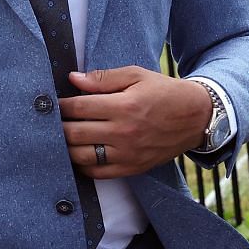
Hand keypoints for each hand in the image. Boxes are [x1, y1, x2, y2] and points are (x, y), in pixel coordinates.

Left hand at [58, 65, 213, 177]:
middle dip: (58, 126)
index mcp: (125, 106)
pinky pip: (97, 173)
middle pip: (75, 133)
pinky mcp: (132, 168)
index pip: (79, 107)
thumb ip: (104, 78)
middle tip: (52, 121)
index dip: (61, 105)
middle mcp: (124, 132)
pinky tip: (78, 153)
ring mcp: (128, 154)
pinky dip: (82, 165)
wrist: (196, 117)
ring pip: (82, 156)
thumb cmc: (164, 92)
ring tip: (62, 136)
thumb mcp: (137, 75)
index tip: (53, 103)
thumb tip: (72, 79)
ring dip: (66, 147)